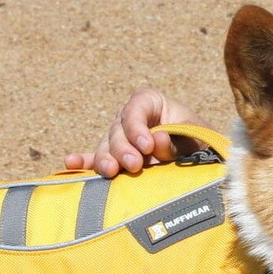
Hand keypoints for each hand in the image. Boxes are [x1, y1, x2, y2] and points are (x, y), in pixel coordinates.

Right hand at [61, 87, 207, 176]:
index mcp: (150, 102)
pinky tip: (71, 163)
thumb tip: (157, 140)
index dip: (137, 127)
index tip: (147, 145)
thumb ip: (178, 137)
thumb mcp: (196, 135)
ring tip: (111, 171)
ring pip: (106, 147)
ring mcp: (119, 138)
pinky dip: (83, 162)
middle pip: (118, 131)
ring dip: (106, 159)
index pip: (136, 109)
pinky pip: (94, 159)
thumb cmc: (200, 140)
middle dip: (124, 149)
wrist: (201, 158)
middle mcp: (130, 118)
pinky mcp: (114, 158)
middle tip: (135, 165)